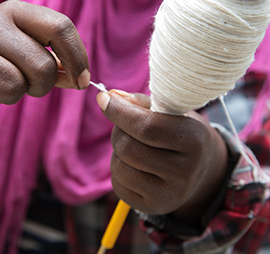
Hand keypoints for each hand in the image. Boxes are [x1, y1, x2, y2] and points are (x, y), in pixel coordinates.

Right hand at [0, 0, 89, 116]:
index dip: (78, 58)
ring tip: (0, 84)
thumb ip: (56, 59)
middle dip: (42, 85)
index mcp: (16, 11)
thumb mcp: (26, 45)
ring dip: (14, 95)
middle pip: (42, 66)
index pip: (61, 27)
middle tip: (27, 82)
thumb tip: (81, 78)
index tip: (82, 81)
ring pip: (14, 88)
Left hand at [97, 90, 227, 224]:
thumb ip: (140, 103)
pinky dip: (119, 168)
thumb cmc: (180, 132)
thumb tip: (110, 97)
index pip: (147, 127)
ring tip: (133, 144)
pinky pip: (118, 184)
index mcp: (193, 140)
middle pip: (128, 147)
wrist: (200, 170)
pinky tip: (134, 164)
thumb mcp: (170, 112)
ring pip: (119, 166)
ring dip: (117, 150)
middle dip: (117, 130)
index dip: (120, 112)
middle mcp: (184, 172)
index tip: (103, 97)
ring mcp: (169, 194)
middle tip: (124, 123)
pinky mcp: (152, 207)